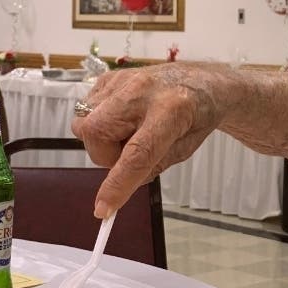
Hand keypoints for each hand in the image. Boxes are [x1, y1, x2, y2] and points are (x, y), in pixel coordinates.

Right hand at [71, 63, 217, 216]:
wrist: (203, 83)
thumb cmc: (197, 116)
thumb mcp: (185, 149)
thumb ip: (151, 166)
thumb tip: (119, 184)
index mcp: (172, 111)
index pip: (137, 154)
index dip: (117, 185)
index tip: (103, 209)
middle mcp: (143, 91)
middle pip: (96, 132)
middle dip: (105, 155)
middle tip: (127, 155)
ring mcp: (123, 80)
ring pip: (84, 123)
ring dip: (101, 140)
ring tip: (128, 134)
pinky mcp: (110, 77)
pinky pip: (85, 110)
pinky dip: (100, 124)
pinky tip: (122, 120)